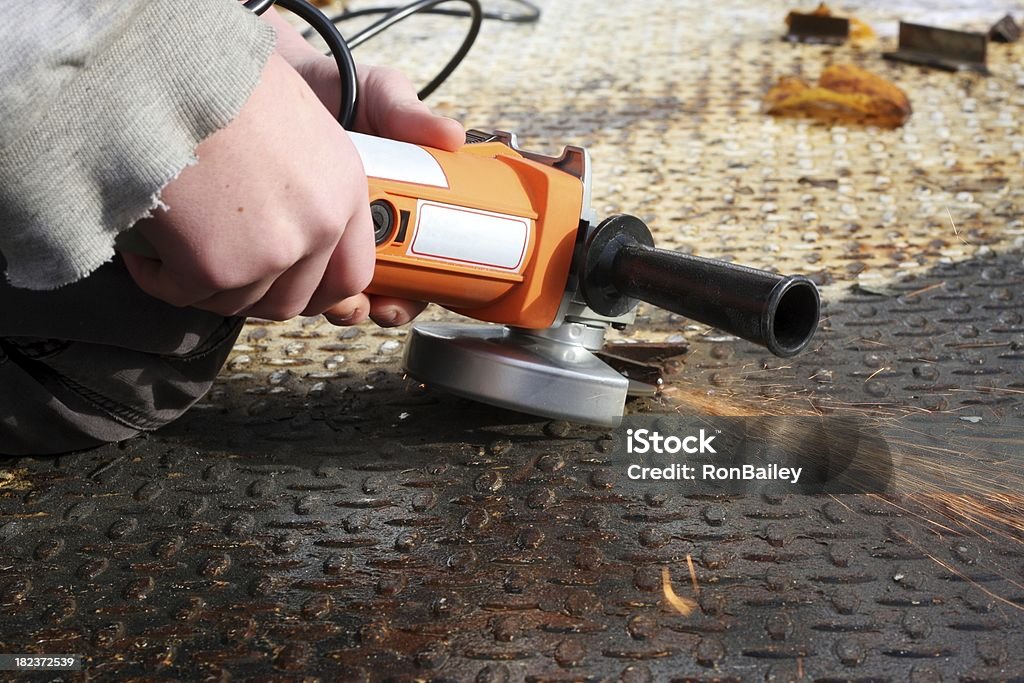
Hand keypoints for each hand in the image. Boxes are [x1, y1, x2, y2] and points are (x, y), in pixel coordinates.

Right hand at [122, 53, 374, 320]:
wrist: (168, 70)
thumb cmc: (222, 82)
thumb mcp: (299, 121)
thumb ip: (315, 185)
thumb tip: (306, 241)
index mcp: (345, 189)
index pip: (352, 274)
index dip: (316, 289)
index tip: (286, 283)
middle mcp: (320, 225)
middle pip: (294, 299)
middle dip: (253, 292)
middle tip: (220, 267)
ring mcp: (273, 252)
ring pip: (240, 303)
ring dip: (204, 284)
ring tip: (179, 242)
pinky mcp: (219, 268)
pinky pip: (186, 295)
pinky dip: (160, 277)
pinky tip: (148, 246)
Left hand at [304, 61, 465, 326]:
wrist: (273, 74)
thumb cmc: (336, 86)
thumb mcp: (380, 95)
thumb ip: (410, 114)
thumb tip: (452, 136)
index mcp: (400, 203)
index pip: (421, 262)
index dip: (419, 291)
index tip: (409, 297)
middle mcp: (368, 225)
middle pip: (386, 287)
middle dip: (382, 307)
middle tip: (374, 305)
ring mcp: (328, 232)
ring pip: (341, 290)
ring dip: (344, 306)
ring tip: (340, 301)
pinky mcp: (293, 231)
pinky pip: (300, 273)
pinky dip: (302, 286)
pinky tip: (301, 280)